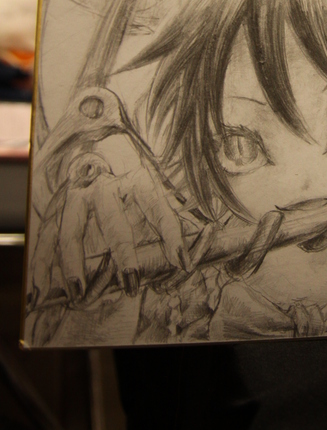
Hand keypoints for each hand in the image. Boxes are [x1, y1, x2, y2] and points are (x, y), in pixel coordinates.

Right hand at [28, 134, 189, 308]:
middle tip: (133, 283)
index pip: (157, 207)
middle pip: (113, 221)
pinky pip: (47, 238)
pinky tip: (39, 292)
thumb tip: (184, 258)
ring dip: (75, 266)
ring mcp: (75, 195)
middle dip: (123, 254)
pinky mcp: (55, 205)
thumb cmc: (129, 167)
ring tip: (80, 295)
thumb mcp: (152, 181)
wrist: (92, 134)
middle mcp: (104, 185)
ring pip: (72, 232)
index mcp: (136, 177)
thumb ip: (166, 215)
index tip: (183, 263)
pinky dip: (43, 265)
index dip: (171, 235)